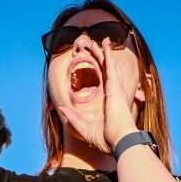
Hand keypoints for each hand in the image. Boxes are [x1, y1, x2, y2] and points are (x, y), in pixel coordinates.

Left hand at [59, 38, 138, 153]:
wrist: (119, 141)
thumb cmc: (107, 139)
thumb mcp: (85, 128)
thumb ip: (73, 118)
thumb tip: (61, 108)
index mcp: (110, 102)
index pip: (105, 81)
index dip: (102, 70)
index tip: (97, 61)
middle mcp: (114, 93)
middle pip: (108, 69)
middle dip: (103, 57)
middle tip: (98, 46)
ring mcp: (115, 88)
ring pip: (109, 64)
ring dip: (105, 51)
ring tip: (102, 40)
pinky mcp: (114, 86)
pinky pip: (110, 65)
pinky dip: (107, 53)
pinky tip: (104, 44)